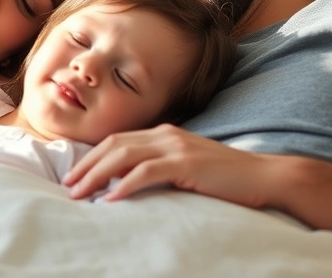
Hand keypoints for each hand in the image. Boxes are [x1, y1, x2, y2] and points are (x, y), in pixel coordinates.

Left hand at [64, 124, 279, 208]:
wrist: (265, 177)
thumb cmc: (226, 178)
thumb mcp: (187, 167)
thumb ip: (162, 169)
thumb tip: (130, 184)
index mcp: (164, 133)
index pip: (117, 141)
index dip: (92, 157)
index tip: (74, 176)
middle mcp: (166, 134)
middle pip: (113, 145)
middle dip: (86, 166)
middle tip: (66, 186)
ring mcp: (176, 147)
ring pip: (123, 156)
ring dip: (97, 175)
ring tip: (79, 194)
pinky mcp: (186, 164)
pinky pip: (147, 172)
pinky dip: (125, 184)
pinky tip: (110, 198)